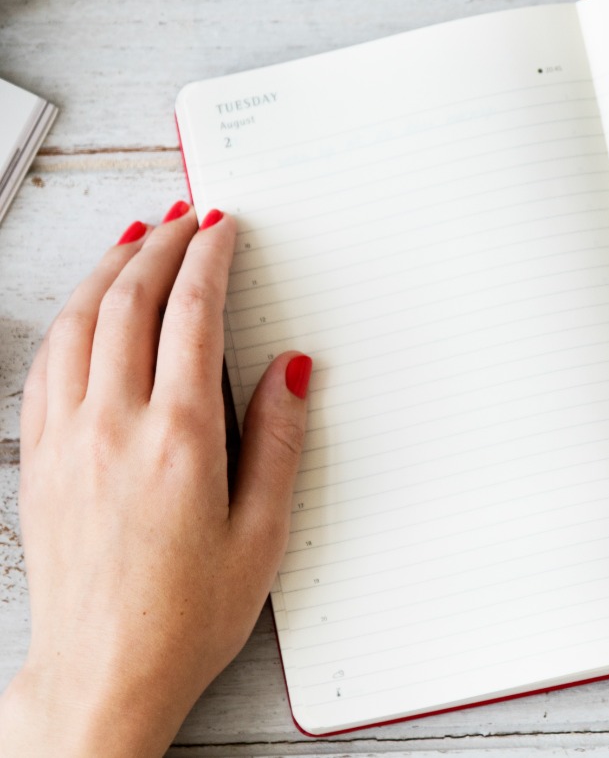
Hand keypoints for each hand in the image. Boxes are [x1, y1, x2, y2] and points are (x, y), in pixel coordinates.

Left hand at [0, 203, 310, 757]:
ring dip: (108, 270)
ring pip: (78, 323)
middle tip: (185, 216)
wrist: (103, 672)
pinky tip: (83, 310)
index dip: (209, 259)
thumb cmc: (186, 616)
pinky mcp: (40, 461)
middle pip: (129, 303)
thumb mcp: (262, 533)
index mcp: (179, 439)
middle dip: (160, 246)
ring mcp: (66, 440)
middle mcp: (114, 426)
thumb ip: (278, 440)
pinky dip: (68, 318)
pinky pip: (45, 364)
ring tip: (135, 238)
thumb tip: (289, 369)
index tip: (222, 227)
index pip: (192, 316)